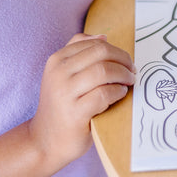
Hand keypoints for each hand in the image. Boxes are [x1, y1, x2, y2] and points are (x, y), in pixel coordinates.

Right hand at [29, 33, 135, 167]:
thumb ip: (78, 52)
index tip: (126, 60)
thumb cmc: (60, 106)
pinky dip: (118, 92)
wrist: (43, 140)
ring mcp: (65, 92)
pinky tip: (120, 94)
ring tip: (129, 82)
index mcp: (57, 60)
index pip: (94, 43)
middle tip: (132, 70)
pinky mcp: (75, 112)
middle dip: (123, 59)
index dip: (115, 50)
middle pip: (101, 53)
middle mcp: (59, 72)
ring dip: (123, 75)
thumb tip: (103, 36)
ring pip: (104, 71)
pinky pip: (104, 94)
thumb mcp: (61, 74)